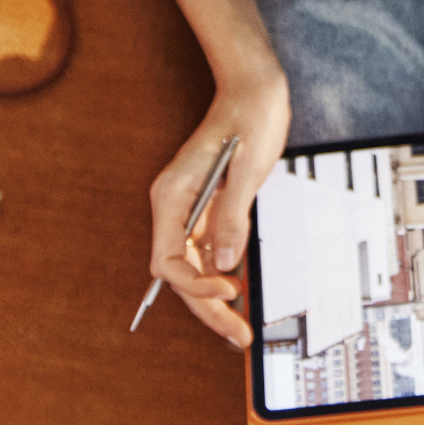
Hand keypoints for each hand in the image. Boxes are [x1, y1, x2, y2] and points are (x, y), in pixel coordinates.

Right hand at [148, 69, 290, 347]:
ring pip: (193, 267)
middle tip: (236, 336)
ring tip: (239, 328)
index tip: (230, 292)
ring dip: (213, 299)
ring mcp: (191, 208)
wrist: (255, 88)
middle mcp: (174, 206)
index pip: (168, 260)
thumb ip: (233, 214)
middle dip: (205, 307)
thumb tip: (224, 262)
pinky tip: (240, 293)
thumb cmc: (250, 117)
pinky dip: (221, 275)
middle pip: (179, 272)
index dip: (194, 286)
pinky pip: (208, 251)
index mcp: (173, 195)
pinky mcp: (210, 207)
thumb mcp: (248, 167)